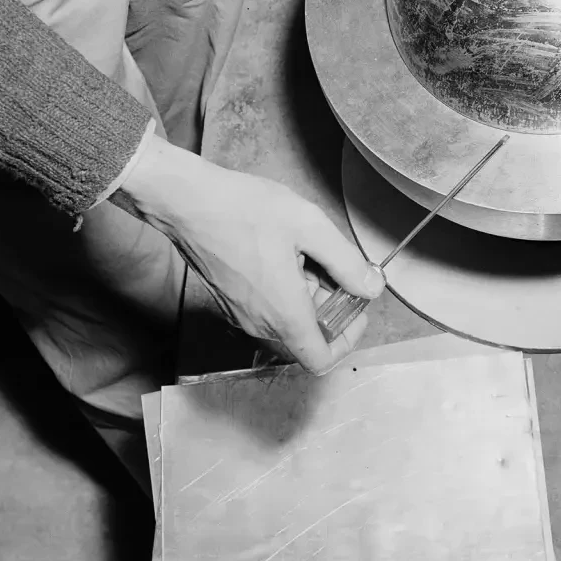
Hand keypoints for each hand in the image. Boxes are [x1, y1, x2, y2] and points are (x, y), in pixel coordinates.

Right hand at [117, 135, 384, 374]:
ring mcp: (242, 315)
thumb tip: (373, 288)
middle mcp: (261, 324)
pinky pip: (269, 310)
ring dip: (309, 296)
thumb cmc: (245, 210)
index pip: (322, 359)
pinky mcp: (230, 301)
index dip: (349, 338)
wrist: (187, 202)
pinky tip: (286, 251)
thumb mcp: (310, 226)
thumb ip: (347, 262)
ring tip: (310, 251)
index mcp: (284, 314)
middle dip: (331, 306)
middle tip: (337, 264)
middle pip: (308, 337)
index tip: (357, 306)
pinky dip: (287, 290)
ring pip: (289, 322)